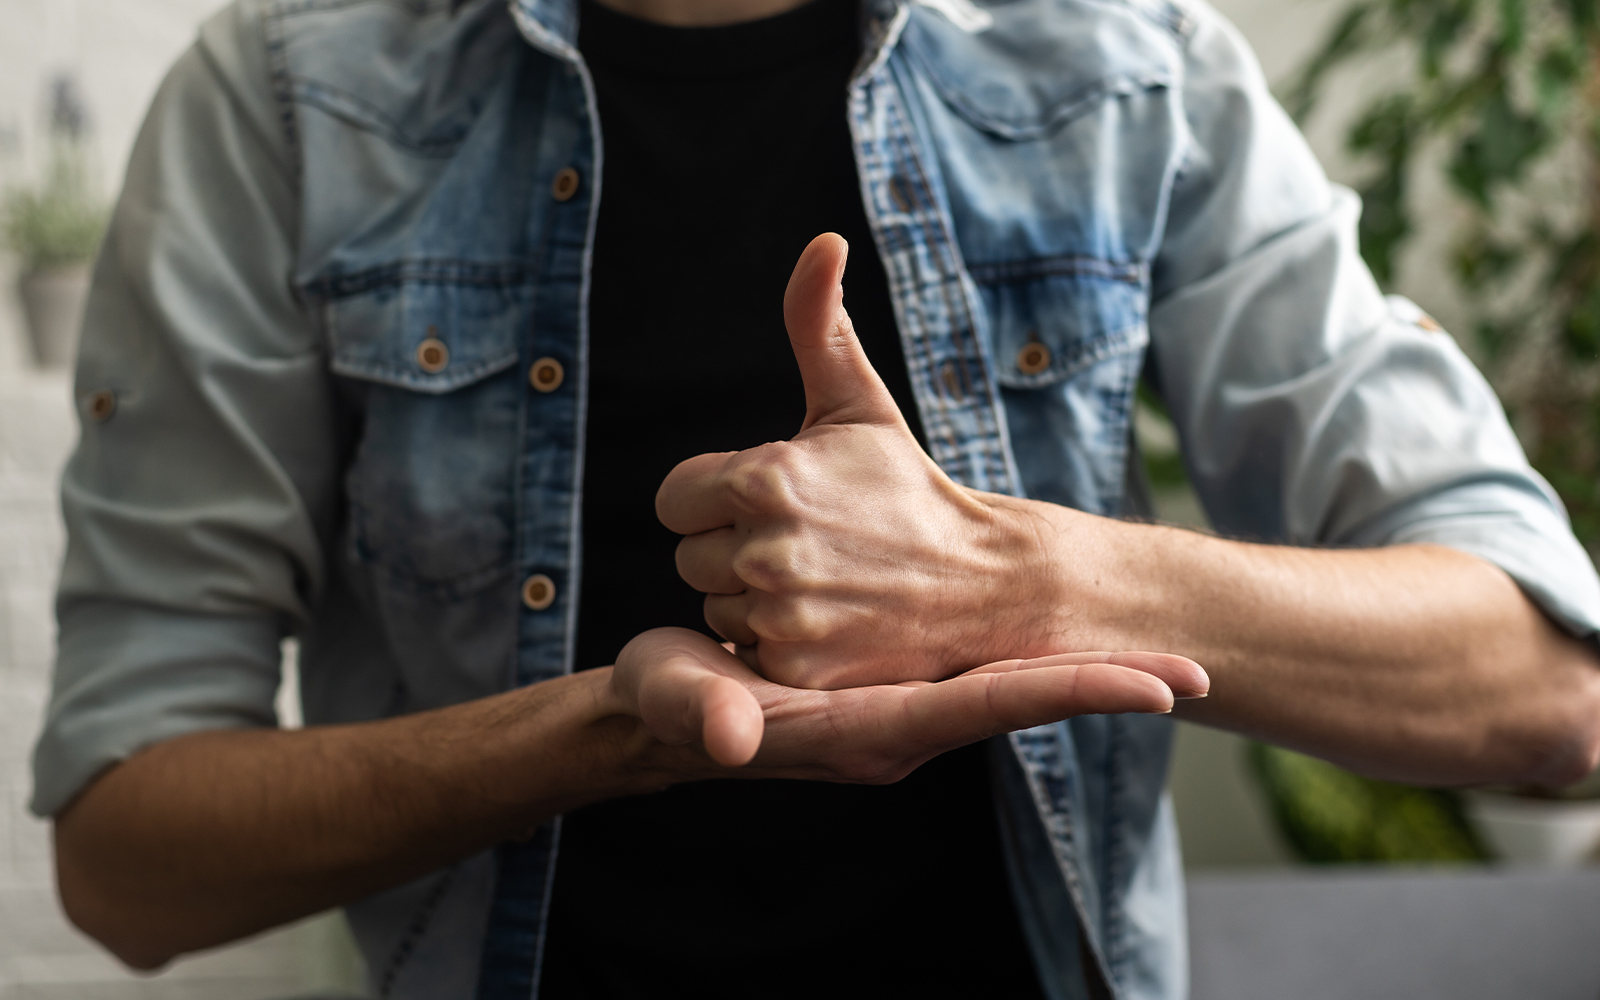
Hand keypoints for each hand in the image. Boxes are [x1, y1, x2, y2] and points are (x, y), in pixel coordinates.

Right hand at [609, 627, 1208, 777]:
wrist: (667, 709)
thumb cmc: (670, 705)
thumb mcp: (679, 701)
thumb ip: (705, 716)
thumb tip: (734, 736)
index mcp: (869, 728)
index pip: (988, 709)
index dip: (1068, 693)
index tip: (1153, 688)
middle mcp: (902, 723)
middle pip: (1022, 698)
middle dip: (1105, 686)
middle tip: (1198, 670)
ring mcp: (904, 703)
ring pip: (1010, 683)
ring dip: (1080, 668)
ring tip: (1163, 653)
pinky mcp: (896, 678)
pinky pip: (982, 668)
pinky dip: (1033, 656)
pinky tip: (1066, 632)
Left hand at [658, 232, 1064, 688]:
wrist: (983, 582)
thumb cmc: (906, 488)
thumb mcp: (857, 404)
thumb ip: (818, 322)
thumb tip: (824, 241)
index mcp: (767, 477)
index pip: (674, 498)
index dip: (713, 499)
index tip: (766, 501)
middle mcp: (767, 549)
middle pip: (689, 557)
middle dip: (732, 548)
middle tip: (806, 543)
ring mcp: (783, 616)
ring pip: (715, 606)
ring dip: (752, 599)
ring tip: (820, 582)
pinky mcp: (796, 669)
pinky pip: (742, 653)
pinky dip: (774, 645)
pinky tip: (826, 623)